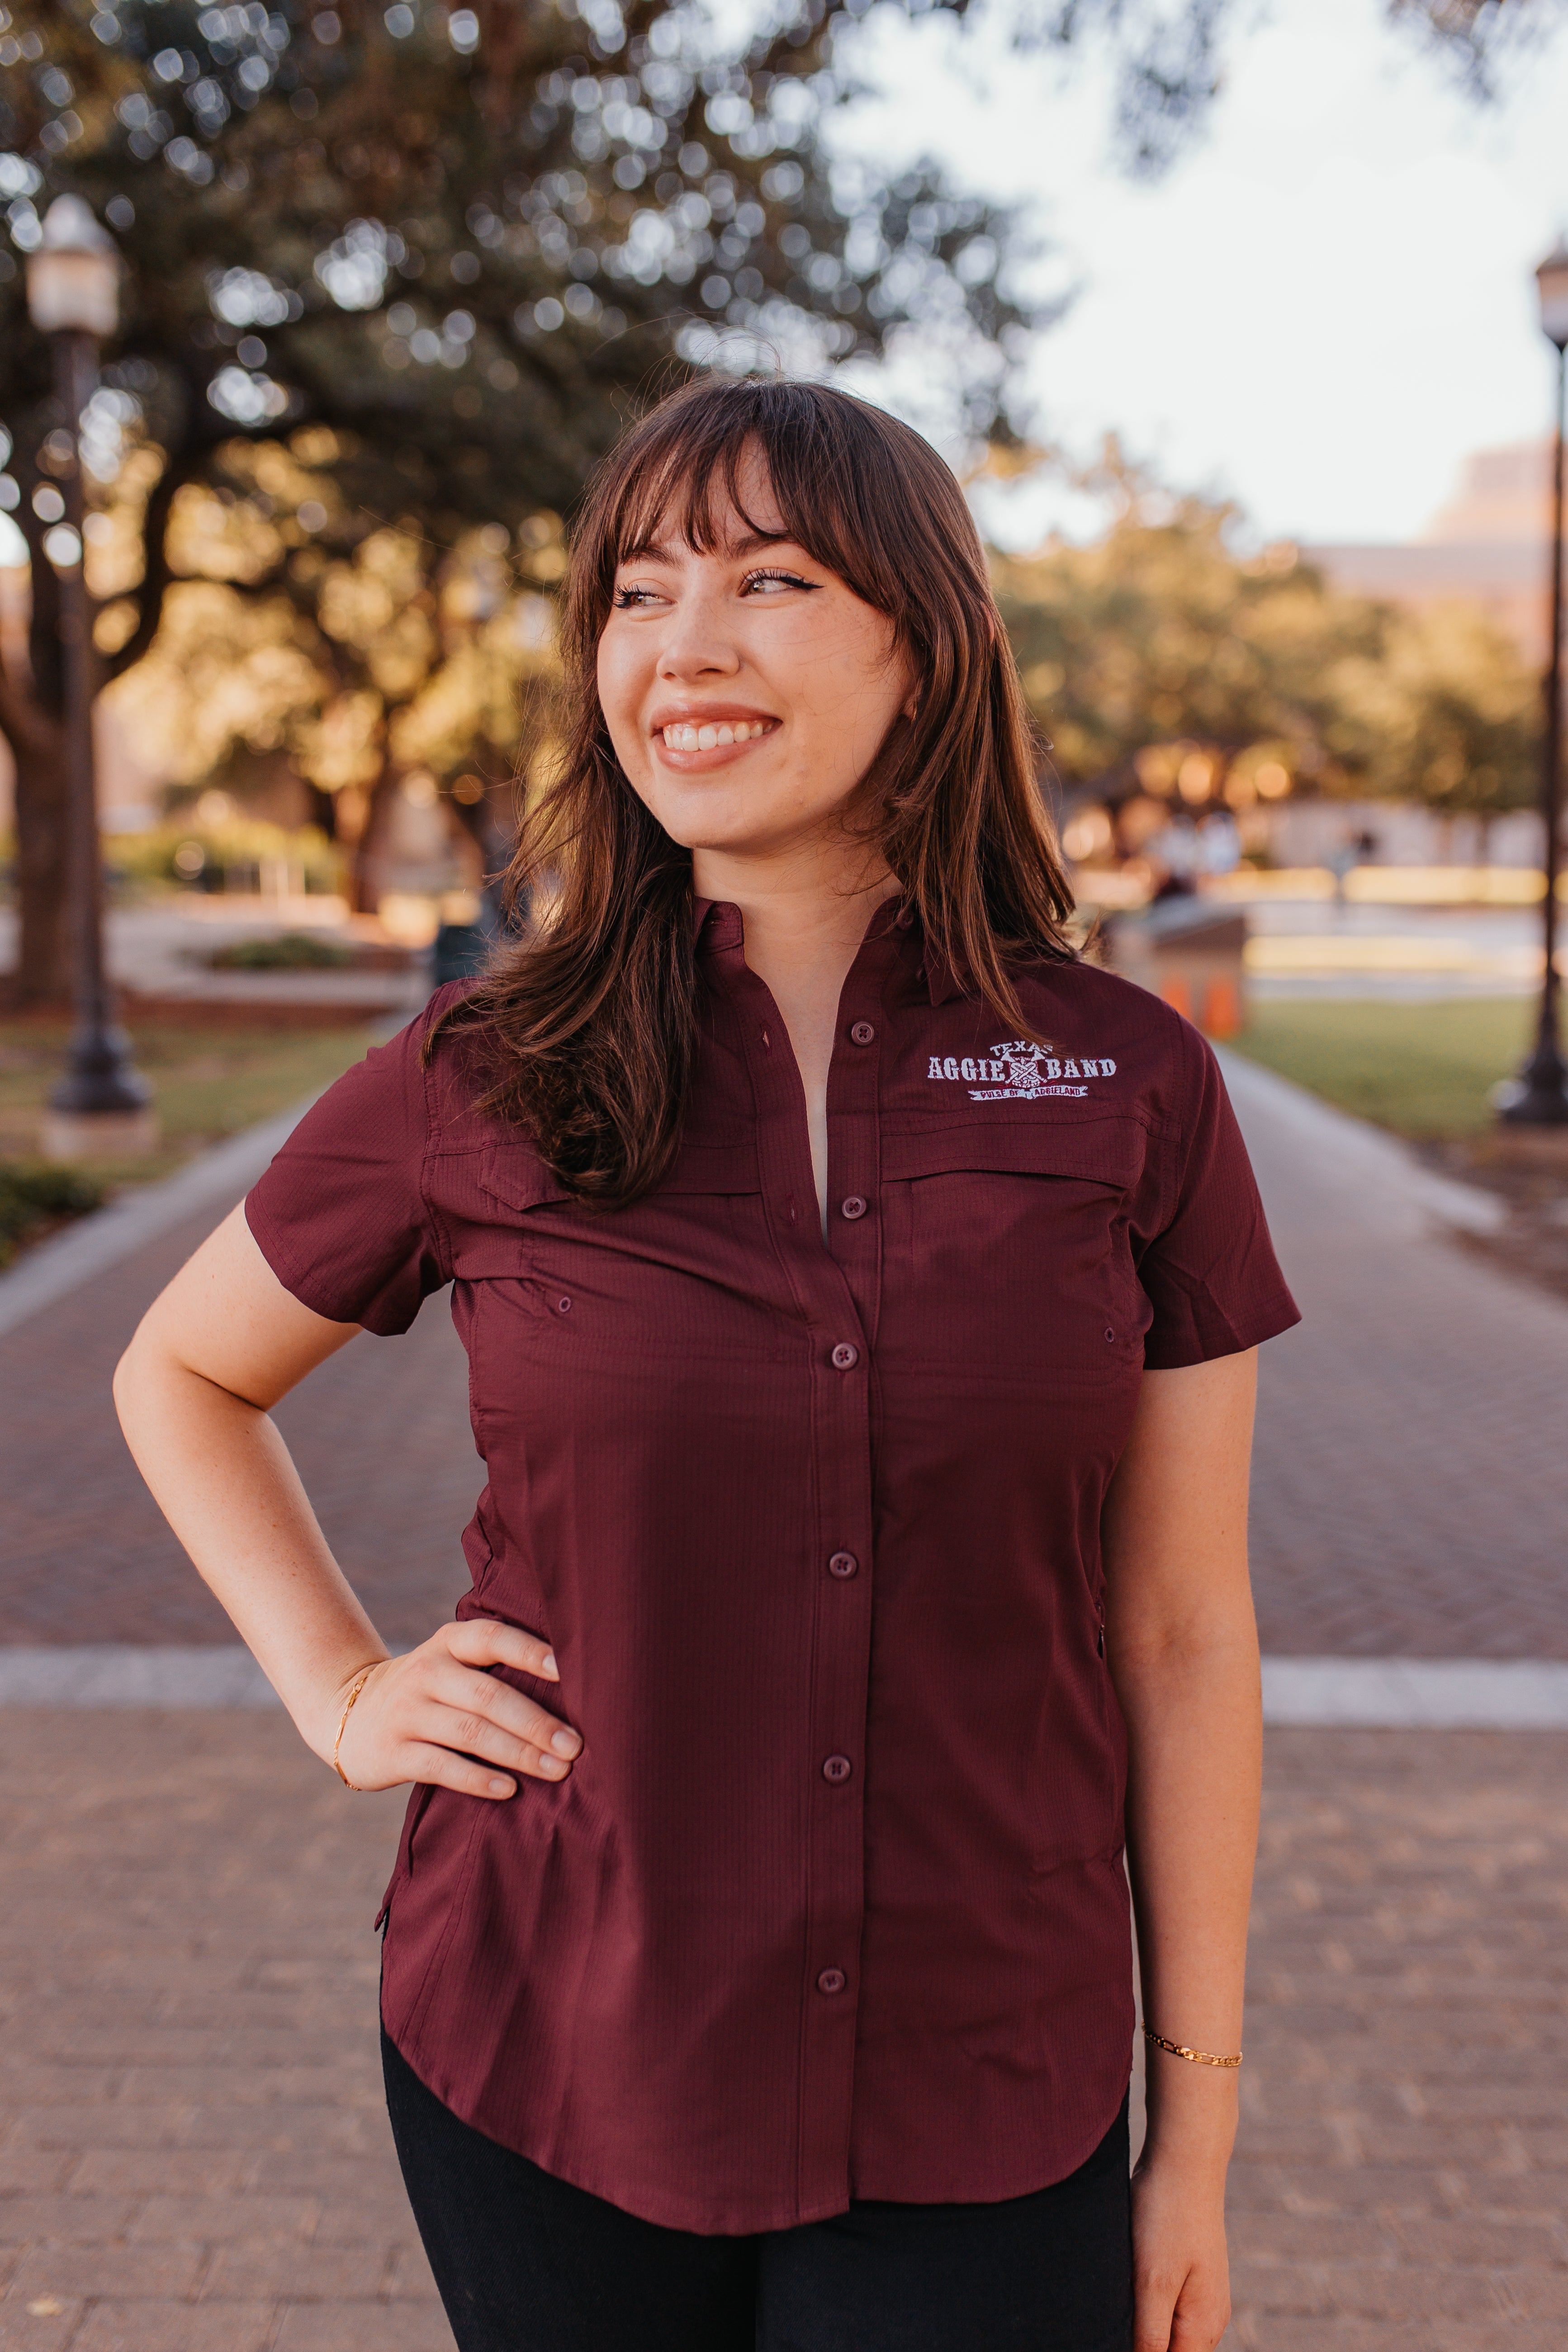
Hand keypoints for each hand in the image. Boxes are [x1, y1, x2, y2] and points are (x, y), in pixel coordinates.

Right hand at [330, 1619, 580, 1799]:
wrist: (350, 1715)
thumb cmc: (430, 1691)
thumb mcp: (452, 1664)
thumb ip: (496, 1668)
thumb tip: (576, 1688)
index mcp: (449, 1643)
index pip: (493, 1639)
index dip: (530, 1652)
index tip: (568, 1671)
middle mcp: (426, 1672)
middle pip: (488, 1696)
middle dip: (536, 1722)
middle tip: (575, 1745)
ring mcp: (407, 1712)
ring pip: (470, 1733)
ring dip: (518, 1753)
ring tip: (557, 1770)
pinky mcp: (393, 1752)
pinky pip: (442, 1767)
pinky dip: (478, 1779)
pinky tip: (510, 1790)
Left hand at [1130, 2149, 1231, 2351]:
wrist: (1184, 2158)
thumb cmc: (1168, 2216)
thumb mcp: (1153, 2280)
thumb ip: (1150, 2334)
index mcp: (1203, 2328)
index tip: (1115, 2333)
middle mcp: (1209, 2319)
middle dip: (1140, 2344)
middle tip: (1111, 2316)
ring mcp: (1201, 2296)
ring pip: (1167, 2333)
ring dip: (1140, 2328)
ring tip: (1118, 2299)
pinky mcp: (1187, 2274)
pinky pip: (1166, 2309)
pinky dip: (1145, 2306)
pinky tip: (1125, 2287)